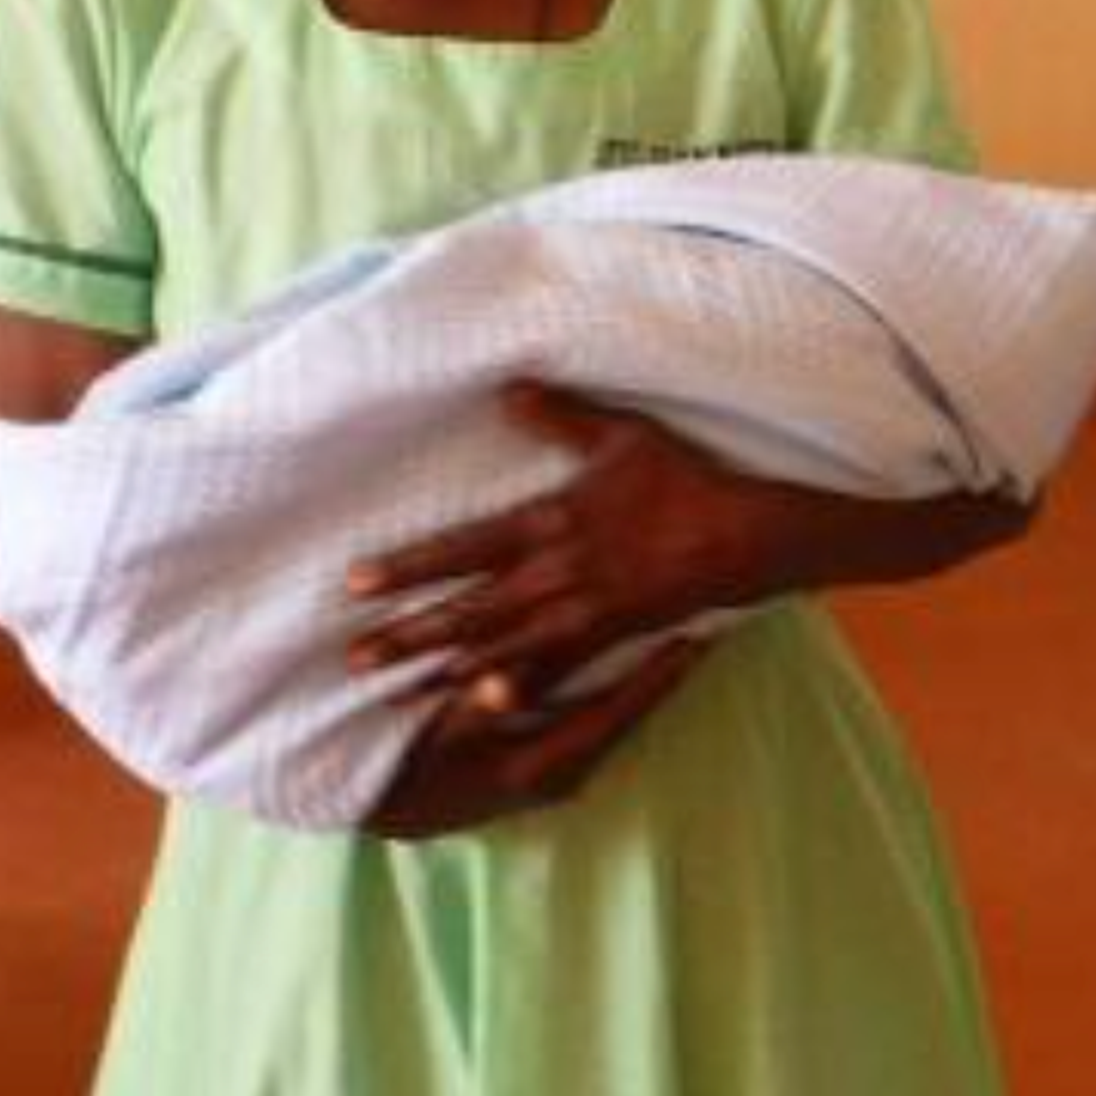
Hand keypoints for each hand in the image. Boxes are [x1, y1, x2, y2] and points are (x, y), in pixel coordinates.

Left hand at [345, 384, 768, 711]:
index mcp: (550, 521)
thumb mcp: (621, 436)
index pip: (462, 548)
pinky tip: (483, 710)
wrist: (740, 535)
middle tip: (354, 659)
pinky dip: (516, 691)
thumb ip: (561, 415)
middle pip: (468, 609)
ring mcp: (582, 611)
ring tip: (396, 690)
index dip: (408, 566)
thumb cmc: (682, 480)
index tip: (355, 583)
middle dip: (409, 634)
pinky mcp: (609, 635)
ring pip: (500, 646)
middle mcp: (555, 573)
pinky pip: (554, 671)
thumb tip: (508, 386)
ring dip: (445, 668)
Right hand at [360, 635, 707, 838]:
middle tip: (705, 619)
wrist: (387, 809)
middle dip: (663, 667)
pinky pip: (594, 712)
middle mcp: (563, 770)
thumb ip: (471, 713)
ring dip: (643, 669)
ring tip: (684, 624)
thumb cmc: (410, 770)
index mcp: (544, 765)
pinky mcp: (548, 759)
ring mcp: (558, 768)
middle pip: (629, 710)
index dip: (656, 675)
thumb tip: (499, 687)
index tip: (696, 638)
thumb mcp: (437, 741)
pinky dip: (613, 679)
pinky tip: (632, 649)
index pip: (618, 712)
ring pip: (615, 709)